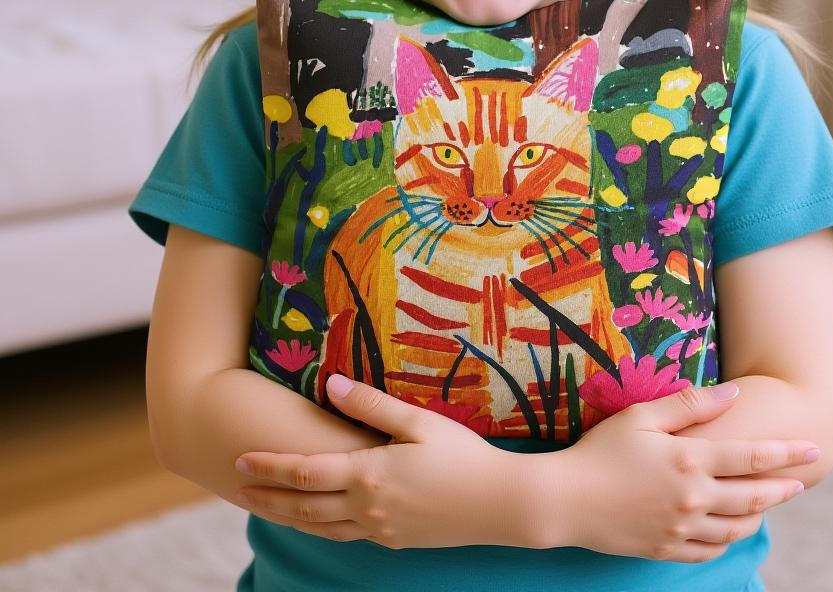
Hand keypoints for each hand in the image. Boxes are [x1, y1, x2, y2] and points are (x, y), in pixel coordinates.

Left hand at [233, 375, 534, 549]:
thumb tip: (328, 386)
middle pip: (303, 505)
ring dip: (287, 515)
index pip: (305, 472)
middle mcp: (367, 509)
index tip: (241, 459)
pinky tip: (316, 518)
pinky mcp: (394, 541)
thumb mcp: (419, 422)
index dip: (270, 466)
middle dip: (267, 496)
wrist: (500, 504)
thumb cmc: (464, 456)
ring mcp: (380, 530)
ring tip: (264, 505)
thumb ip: (370, 404)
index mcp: (369, 476)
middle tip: (236, 487)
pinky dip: (319, 526)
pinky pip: (344, 535)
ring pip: (319, 526)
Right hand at [538, 382, 814, 562]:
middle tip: (800, 482)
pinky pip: (709, 550)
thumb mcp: (642, 416)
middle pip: (753, 497)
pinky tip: (728, 530)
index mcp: (689, 460)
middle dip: (782, 488)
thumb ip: (690, 405)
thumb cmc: (600, 449)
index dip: (785, 454)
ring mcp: (681, 528)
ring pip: (735, 528)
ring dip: (758, 516)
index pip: (751, 457)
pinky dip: (726, 540)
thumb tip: (734, 393)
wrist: (564, 500)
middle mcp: (693, 498)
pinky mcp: (666, 548)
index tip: (810, 450)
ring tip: (767, 505)